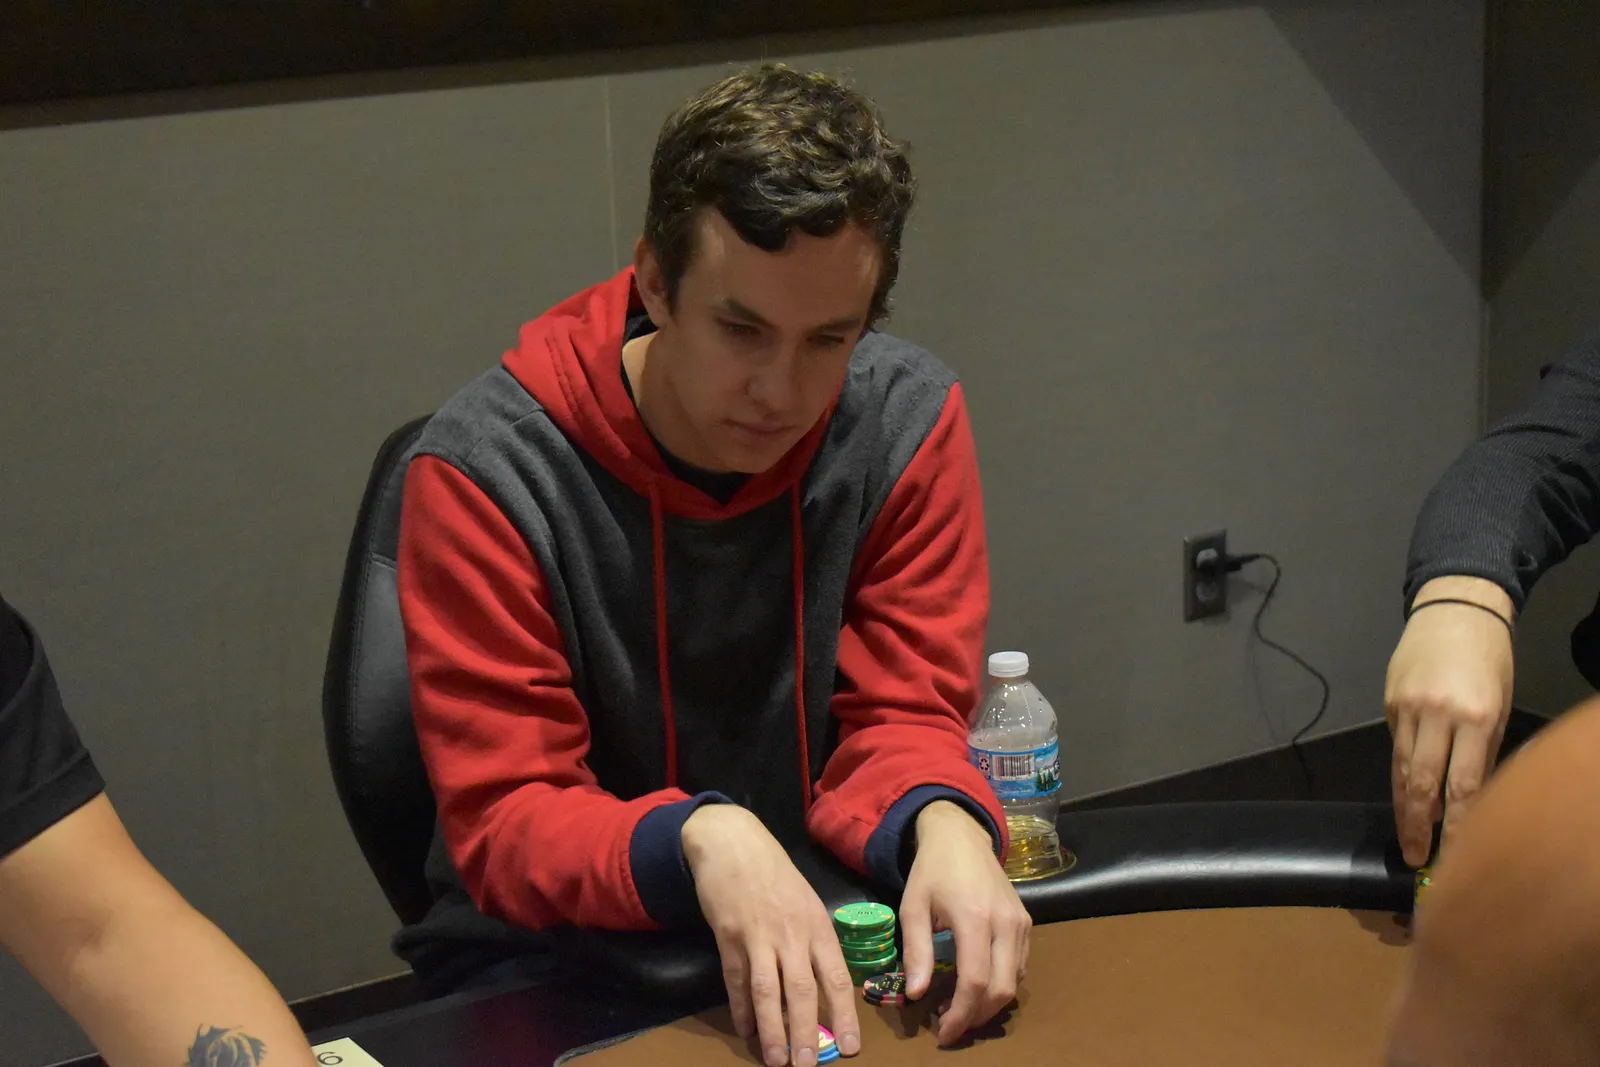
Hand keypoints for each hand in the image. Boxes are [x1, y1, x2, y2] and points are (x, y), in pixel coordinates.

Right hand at [682, 805, 858, 1066]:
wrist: (733, 843)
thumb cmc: (775, 874)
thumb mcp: (806, 901)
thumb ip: (814, 940)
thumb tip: (824, 985)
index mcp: (818, 925)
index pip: (836, 978)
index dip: (844, 1015)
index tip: (849, 1048)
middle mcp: (792, 933)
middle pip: (803, 990)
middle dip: (807, 1032)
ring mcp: (759, 935)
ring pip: (768, 991)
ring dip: (773, 1029)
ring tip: (776, 1060)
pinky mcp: (728, 936)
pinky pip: (736, 980)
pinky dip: (740, 1008)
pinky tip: (746, 1030)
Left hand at [899, 800, 1030, 1045]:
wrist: (961, 836)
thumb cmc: (932, 871)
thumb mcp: (913, 906)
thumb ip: (916, 951)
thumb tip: (916, 994)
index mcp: (975, 918)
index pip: (975, 982)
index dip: (960, 1014)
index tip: (942, 1033)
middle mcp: (1006, 923)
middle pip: (1002, 989)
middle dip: (976, 1016)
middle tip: (949, 1025)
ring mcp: (1022, 923)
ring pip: (1015, 982)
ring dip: (990, 1004)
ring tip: (958, 1008)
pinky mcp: (1027, 923)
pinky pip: (1020, 966)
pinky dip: (1001, 984)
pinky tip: (976, 986)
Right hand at [1385, 576, 1514, 867]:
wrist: (1455, 611)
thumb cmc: (1490, 662)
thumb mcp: (1501, 707)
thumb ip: (1485, 752)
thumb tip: (1469, 799)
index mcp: (1476, 719)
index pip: (1463, 787)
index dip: (1455, 826)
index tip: (1450, 856)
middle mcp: (1438, 716)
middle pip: (1423, 784)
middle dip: (1418, 825)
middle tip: (1415, 857)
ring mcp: (1409, 708)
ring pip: (1402, 769)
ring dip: (1404, 807)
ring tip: (1407, 837)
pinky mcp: (1389, 702)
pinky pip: (1396, 746)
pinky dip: (1402, 772)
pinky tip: (1406, 794)